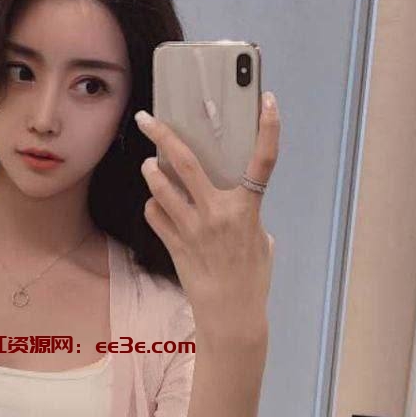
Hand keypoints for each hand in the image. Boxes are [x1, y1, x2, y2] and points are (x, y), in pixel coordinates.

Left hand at [134, 91, 278, 342]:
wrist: (230, 315)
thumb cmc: (251, 280)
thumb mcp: (260, 241)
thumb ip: (246, 214)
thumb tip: (234, 200)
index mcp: (247, 209)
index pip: (263, 161)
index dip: (269, 128)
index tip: (268, 101)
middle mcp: (218, 213)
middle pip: (184, 162)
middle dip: (162, 134)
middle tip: (145, 118)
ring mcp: (192, 228)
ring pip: (159, 187)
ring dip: (150, 172)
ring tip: (148, 165)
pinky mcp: (174, 244)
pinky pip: (155, 215)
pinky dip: (154, 207)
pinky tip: (158, 207)